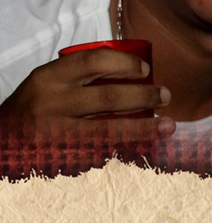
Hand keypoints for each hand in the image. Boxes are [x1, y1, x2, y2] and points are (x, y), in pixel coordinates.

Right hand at [0, 50, 174, 139]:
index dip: (125, 63)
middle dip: (144, 96)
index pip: (93, 61)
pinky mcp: (57, 161)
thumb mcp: (48, 85)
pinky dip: (122, 150)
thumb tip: (136, 73)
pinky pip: (97, 154)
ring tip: (168, 126)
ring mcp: (52, 136)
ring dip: (143, 128)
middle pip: (108, 97)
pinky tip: (142, 149)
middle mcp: (49, 104)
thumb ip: (79, 77)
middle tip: (165, 95)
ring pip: (107, 131)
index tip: (146, 70)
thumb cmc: (32, 110)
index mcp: (48, 78)